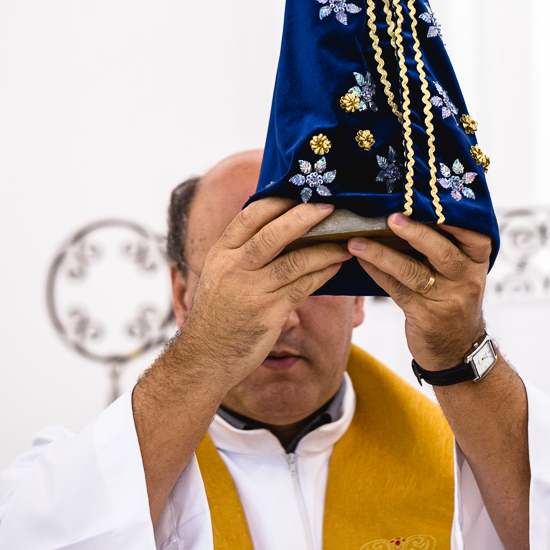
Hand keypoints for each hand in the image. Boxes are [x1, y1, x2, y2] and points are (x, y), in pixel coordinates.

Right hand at [170, 198, 350, 395]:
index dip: (277, 201)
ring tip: (345, 240)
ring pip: (295, 261)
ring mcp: (251, 291)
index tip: (301, 192)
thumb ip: (242, 253)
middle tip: (330, 206)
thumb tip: (280, 226)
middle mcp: (234, 269)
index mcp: (221, 254)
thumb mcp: (219, 276)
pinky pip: (303, 287)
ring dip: (325, 248)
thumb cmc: (218, 314)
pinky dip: (323, 273)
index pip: (249, 217)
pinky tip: (336, 265)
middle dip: (305, 217)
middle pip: (274, 234)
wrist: (204, 357)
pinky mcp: (268, 313)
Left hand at [347, 213, 491, 369]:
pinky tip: (361, 259)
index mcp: (477, 259)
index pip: (472, 233)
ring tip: (357, 241)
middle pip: (443, 251)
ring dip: (382, 254)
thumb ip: (445, 243)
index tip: (425, 198)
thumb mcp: (462, 271)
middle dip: (416, 233)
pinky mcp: (425, 316)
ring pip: (413, 272)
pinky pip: (397, 290)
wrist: (457, 349)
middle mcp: (467, 278)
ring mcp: (448, 299)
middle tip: (391, 217)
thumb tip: (405, 207)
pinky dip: (377, 272)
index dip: (450, 216)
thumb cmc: (454, 298)